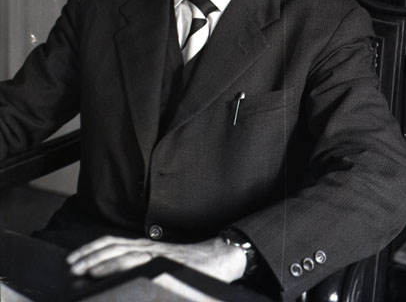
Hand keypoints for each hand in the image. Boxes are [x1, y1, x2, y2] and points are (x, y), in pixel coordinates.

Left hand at [66, 234, 246, 282]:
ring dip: (100, 261)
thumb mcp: (162, 264)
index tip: (74, 259)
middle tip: (71, 267)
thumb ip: (143, 266)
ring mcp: (155, 253)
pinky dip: (121, 267)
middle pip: (112, 247)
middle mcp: (147, 246)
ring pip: (122, 253)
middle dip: (89, 256)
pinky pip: (139, 263)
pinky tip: (110, 274)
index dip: (91, 250)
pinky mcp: (164, 262)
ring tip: (84, 271)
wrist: (217, 258)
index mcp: (144, 246)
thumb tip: (121, 278)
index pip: (112, 244)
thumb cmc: (191, 265)